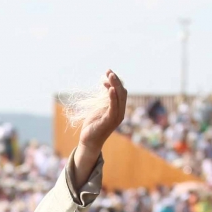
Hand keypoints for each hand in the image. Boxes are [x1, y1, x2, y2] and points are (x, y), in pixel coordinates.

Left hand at [70, 70, 126, 186]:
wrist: (89, 140)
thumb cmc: (94, 124)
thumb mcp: (99, 108)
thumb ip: (105, 98)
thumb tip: (107, 85)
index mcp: (119, 109)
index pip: (121, 91)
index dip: (116, 81)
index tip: (107, 72)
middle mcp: (120, 112)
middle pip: (122, 93)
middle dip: (116, 80)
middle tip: (108, 71)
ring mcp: (116, 117)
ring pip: (119, 98)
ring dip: (115, 85)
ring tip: (109, 75)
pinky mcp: (110, 121)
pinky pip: (113, 107)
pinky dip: (112, 97)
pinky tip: (109, 89)